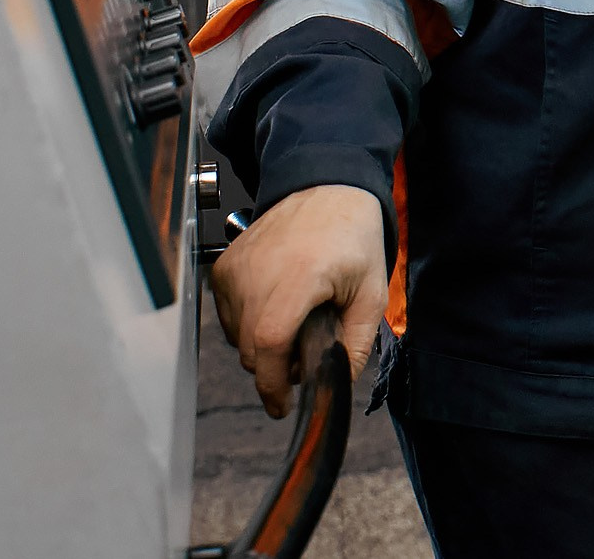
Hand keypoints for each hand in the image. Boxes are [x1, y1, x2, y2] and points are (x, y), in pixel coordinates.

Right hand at [209, 183, 387, 417]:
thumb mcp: (370, 293)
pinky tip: (276, 306)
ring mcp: (235, 270)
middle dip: (275, 367)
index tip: (282, 404)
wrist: (326, 189)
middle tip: (304, 354)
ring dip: (262, 345)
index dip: (272, 383)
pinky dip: (248, 324)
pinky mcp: (223, 268)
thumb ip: (356, 343)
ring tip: (294, 322)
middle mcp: (258, 273)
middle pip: (251, 349)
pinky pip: (228, 317)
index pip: (268, 344)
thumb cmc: (352, 236)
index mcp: (298, 278)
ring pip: (237, 337)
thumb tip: (337, 383)